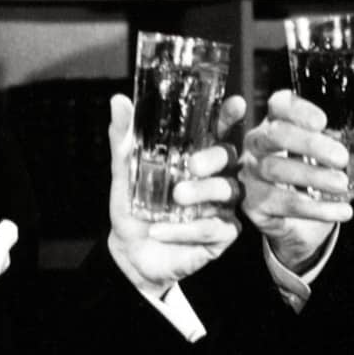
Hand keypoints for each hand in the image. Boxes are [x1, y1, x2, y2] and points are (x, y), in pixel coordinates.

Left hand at [105, 92, 246, 291]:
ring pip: (228, 190)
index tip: (235, 105)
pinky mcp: (222, 235)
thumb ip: (123, 139)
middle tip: (192, 165)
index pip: (219, 131)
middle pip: (230, 157)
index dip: (229, 117)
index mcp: (197, 156)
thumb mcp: (124, 172)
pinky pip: (216, 227)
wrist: (130, 252)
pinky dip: (187, 229)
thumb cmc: (133, 208)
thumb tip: (118, 101)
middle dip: (214, 157)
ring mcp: (221, 206)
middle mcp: (214, 177)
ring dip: (202, 192)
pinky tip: (161, 230)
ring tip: (176, 198)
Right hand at [240, 86, 353, 272]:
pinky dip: (316, 208)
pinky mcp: (254, 203)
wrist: (307, 223)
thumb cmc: (325, 173)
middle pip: (274, 134)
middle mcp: (260, 143)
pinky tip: (342, 210)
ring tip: (343, 185)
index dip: (298, 110)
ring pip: (276, 169)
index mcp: (281, 120)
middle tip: (341, 157)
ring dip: (313, 177)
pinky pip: (282, 203)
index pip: (279, 104)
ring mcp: (253, 173)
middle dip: (309, 144)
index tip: (323, 121)